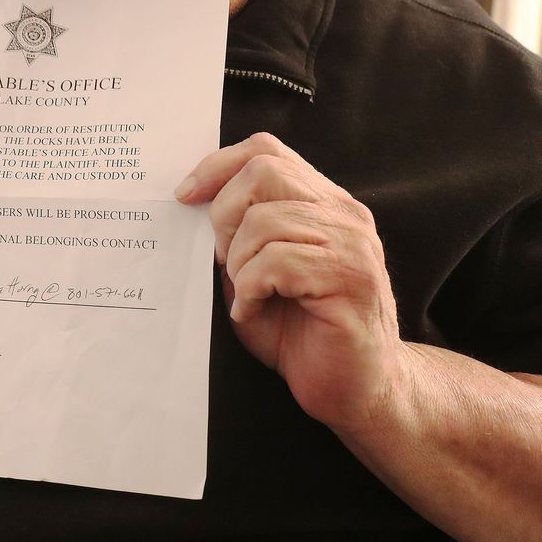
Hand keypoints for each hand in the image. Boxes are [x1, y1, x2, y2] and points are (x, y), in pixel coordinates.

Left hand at [176, 132, 405, 433]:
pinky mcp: (351, 280)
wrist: (356, 391)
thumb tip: (191, 201)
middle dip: (225, 214)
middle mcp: (344, 215)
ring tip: (246, 295)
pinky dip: (251, 289)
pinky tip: (253, 311)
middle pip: (264, 172)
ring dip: (238, 263)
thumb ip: (237, 233)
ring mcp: (353, 245)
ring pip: (265, 221)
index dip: (218, 165)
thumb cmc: (300, 332)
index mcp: (323, 203)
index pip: (266, 150)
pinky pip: (278, 263)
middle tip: (225, 261)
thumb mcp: (256, 271)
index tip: (185, 196)